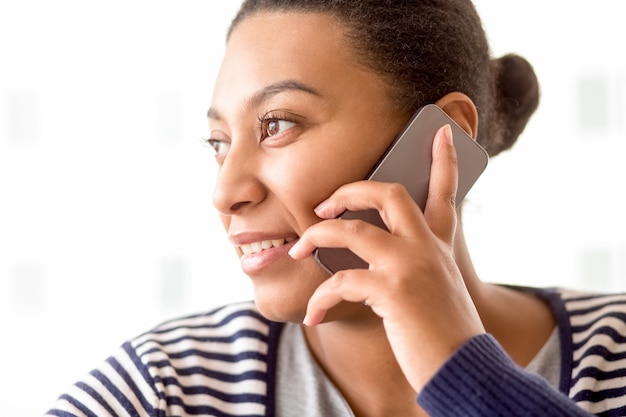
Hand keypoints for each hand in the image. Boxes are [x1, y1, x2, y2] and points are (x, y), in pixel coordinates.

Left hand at [288, 124, 484, 391]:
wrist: (465, 372)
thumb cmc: (444, 334)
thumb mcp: (437, 290)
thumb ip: (413, 265)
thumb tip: (365, 254)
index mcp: (438, 246)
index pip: (445, 192)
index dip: (443, 159)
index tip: (438, 129)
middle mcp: (427, 247)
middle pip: (388, 194)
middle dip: (349, 190)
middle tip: (324, 205)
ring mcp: (410, 265)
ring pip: (352, 231)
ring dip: (317, 238)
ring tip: (299, 250)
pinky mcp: (394, 291)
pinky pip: (341, 281)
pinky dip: (321, 297)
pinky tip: (313, 315)